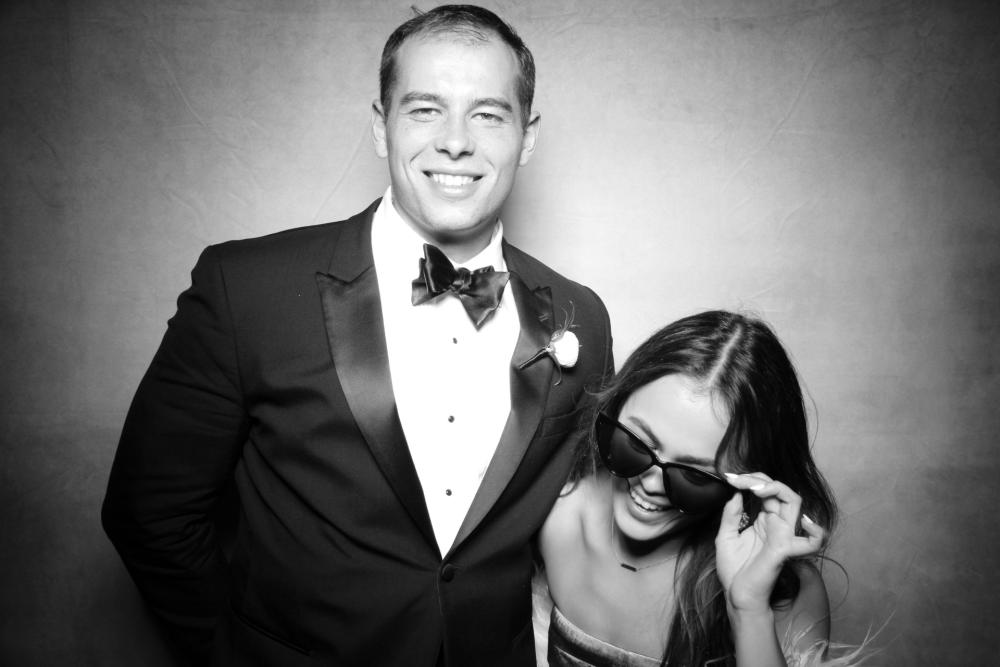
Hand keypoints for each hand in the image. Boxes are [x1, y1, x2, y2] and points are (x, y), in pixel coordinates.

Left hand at [715, 473, 825, 614]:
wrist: (736, 596)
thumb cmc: (734, 570)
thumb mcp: (726, 536)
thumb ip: (731, 515)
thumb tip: (737, 493)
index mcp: (764, 520)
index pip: (765, 490)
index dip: (750, 479)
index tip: (729, 478)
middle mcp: (777, 525)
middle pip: (780, 490)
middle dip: (759, 478)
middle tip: (737, 480)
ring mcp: (783, 536)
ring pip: (794, 502)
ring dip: (775, 488)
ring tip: (754, 488)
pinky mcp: (784, 550)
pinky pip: (811, 542)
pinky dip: (815, 532)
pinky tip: (801, 520)